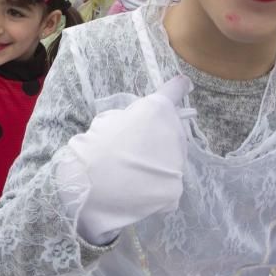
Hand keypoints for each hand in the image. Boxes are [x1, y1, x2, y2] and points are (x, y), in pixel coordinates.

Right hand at [66, 76, 191, 243]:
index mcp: (157, 110)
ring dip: (158, 165)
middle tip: (135, 151)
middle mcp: (174, 131)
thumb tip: (139, 126)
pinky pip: (168, 186)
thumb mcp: (109, 119)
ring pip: (171, 161)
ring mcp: (177, 161)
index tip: (184, 84)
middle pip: (173, 133)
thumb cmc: (94, 145)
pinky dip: (156, 189)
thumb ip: (131, 118)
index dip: (177, 88)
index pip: (174, 92)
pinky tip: (138, 191)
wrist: (92, 181)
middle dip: (160, 139)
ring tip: (133, 175)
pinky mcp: (175, 188)